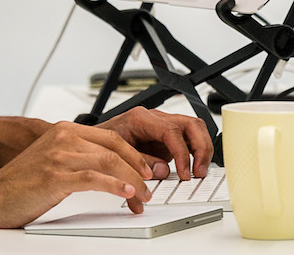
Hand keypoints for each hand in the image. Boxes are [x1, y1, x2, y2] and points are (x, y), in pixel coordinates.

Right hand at [0, 120, 155, 228]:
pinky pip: (94, 178)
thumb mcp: (53, 160)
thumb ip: (77, 156)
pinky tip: (126, 194)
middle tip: (152, 183)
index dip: (134, 154)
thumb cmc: (20, 183)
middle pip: (115, 147)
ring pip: (109, 162)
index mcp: (65, 130)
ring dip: (132, 180)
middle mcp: (64, 137)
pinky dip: (115, 185)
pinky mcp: (55, 175)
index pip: (112, 137)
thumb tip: (108, 168)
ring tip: (144, 195)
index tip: (147, 169)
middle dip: (139, 166)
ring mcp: (59, 155)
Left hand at [97, 107, 212, 181]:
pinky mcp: (166, 138)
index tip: (184, 173)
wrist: (92, 142)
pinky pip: (188, 140)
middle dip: (200, 148)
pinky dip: (195, 153)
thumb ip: (139, 163)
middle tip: (199, 172)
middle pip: (190, 124)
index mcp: (141, 119)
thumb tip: (162, 171)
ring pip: (194, 128)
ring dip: (201, 150)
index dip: (182, 153)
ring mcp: (162, 127)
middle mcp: (155, 119)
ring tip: (200, 171)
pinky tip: (193, 169)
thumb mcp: (115, 155)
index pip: (171, 131)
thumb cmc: (99, 144)